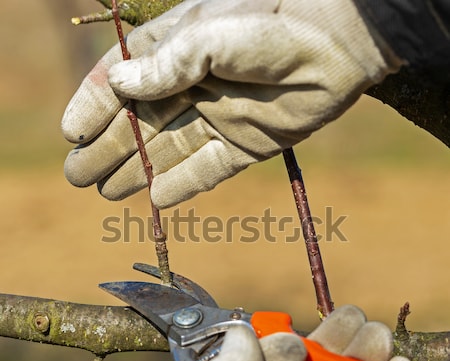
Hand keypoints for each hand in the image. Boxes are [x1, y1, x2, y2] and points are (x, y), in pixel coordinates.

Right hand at [62, 0, 402, 208]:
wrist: (342, 45)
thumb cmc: (277, 23)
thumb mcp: (216, 33)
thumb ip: (170, 63)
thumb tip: (119, 83)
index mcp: (178, 49)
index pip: (122, 79)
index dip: (93, 105)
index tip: (71, 133)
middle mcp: (193, 86)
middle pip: (139, 123)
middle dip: (107, 149)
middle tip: (78, 176)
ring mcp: (219, 118)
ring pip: (167, 151)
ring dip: (136, 172)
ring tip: (104, 192)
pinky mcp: (247, 144)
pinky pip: (207, 170)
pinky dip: (182, 185)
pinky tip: (155, 199)